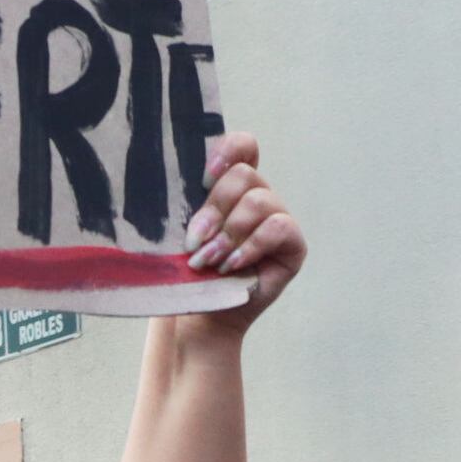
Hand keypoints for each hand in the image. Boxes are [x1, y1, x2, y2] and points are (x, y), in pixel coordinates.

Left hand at [179, 132, 304, 339]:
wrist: (199, 315)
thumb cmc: (186, 274)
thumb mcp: (178, 235)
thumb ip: (182, 207)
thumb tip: (167, 184)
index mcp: (231, 187)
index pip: (243, 146)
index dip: (227, 151)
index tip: (202, 178)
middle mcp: (258, 197)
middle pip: (244, 175)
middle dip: (214, 208)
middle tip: (193, 241)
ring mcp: (278, 219)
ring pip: (258, 201)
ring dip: (228, 233)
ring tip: (207, 261)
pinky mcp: (293, 246)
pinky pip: (278, 228)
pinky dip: (250, 246)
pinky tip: (230, 265)